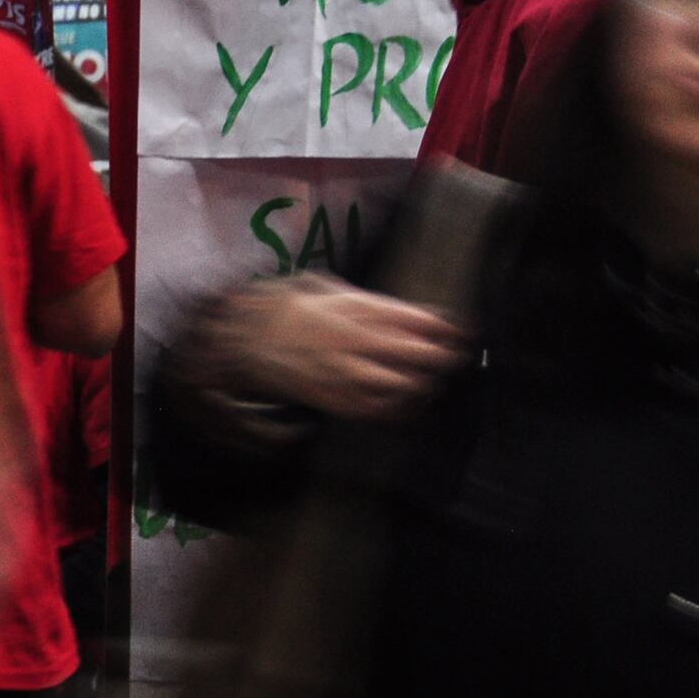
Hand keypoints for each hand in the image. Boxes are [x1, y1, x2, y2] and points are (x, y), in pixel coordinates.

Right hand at [217, 275, 465, 421]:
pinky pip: (373, 411)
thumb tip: (401, 310)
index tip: (459, 329)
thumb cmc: (281, 308)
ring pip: (398, 384)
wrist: (239, 340)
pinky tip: (409, 403)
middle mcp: (350, 343)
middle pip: (411, 353)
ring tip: (437, 378)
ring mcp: (341, 375)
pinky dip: (396, 408)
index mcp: (350, 310)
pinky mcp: (331, 400)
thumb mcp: (320, 287)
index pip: (408, 319)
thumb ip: (360, 299)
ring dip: (423, 382)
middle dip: (440, 356)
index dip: (439, 327)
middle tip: (458, 355)